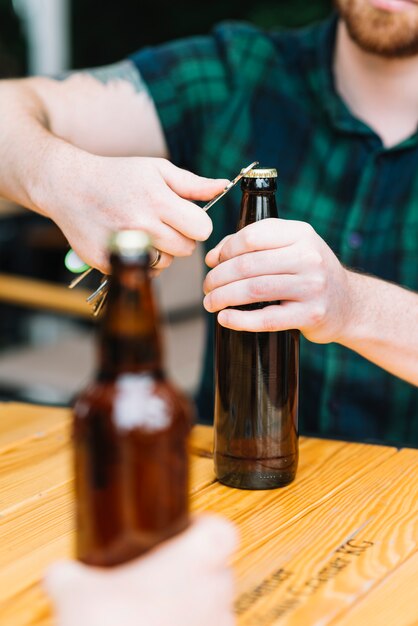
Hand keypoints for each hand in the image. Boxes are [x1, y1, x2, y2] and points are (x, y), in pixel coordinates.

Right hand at [35, 148, 227, 272]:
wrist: (68, 186)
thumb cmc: (117, 176)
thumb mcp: (156, 169)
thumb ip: (192, 183)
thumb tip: (223, 186)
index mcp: (158, 199)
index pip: (202, 229)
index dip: (197, 223)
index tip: (185, 217)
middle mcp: (142, 225)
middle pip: (186, 249)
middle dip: (180, 237)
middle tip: (162, 223)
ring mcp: (124, 246)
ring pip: (167, 262)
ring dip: (162, 251)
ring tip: (144, 232)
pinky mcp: (109, 262)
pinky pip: (143, 273)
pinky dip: (142, 263)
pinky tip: (131, 245)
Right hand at [44, 516, 236, 625]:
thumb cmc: (109, 625)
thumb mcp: (74, 590)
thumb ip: (68, 574)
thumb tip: (58, 573)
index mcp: (196, 558)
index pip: (221, 530)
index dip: (204, 527)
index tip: (185, 529)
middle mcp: (215, 592)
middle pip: (219, 569)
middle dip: (195, 571)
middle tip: (163, 574)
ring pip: (215, 608)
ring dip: (193, 607)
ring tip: (158, 611)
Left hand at [203, 218, 350, 343]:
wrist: (350, 304)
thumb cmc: (310, 274)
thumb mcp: (291, 248)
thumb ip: (253, 245)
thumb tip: (212, 257)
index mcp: (301, 233)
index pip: (251, 236)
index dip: (225, 250)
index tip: (213, 262)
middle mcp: (309, 256)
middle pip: (248, 265)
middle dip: (218, 277)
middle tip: (206, 287)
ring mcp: (312, 286)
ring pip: (254, 290)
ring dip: (223, 297)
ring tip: (210, 302)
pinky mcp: (311, 315)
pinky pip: (267, 319)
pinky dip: (240, 320)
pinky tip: (225, 318)